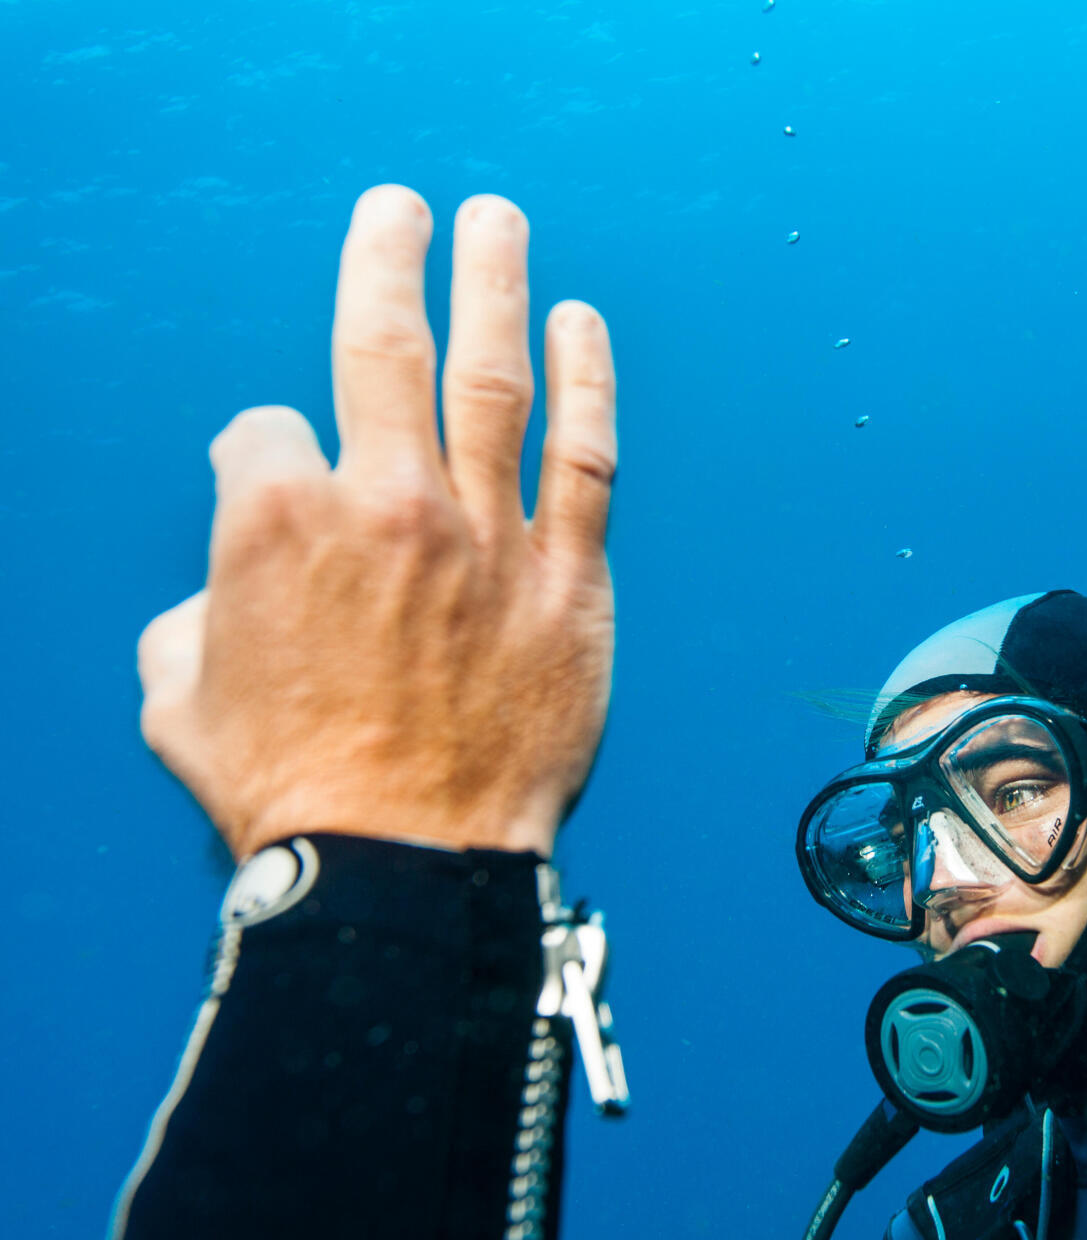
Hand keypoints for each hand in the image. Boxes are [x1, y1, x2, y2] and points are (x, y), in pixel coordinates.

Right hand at [137, 186, 617, 860]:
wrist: (405, 867)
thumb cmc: (293, 793)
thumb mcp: (179, 696)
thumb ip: (195, 612)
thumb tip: (221, 591)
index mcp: (276, 520)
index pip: (265, 434)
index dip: (265, 459)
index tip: (285, 487)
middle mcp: (386, 503)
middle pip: (382, 343)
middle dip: (387, 258)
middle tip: (402, 207)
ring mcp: (488, 534)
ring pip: (494, 376)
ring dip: (494, 283)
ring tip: (498, 223)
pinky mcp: (569, 577)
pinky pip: (585, 455)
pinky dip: (587, 381)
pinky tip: (582, 327)